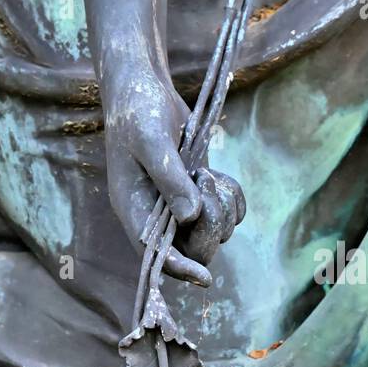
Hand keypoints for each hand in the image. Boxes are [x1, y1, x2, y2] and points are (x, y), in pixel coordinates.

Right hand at [102, 62, 243, 285]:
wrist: (145, 89)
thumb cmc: (138, 112)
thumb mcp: (150, 140)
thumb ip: (169, 178)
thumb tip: (190, 216)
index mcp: (134, 211)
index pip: (157, 255)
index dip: (180, 269)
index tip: (204, 277)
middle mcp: (158, 217)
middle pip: (194, 249)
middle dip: (210, 225)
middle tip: (205, 183)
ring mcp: (181, 206)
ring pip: (216, 233)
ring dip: (222, 209)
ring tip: (206, 174)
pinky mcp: (200, 192)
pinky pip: (228, 213)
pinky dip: (232, 200)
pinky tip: (220, 177)